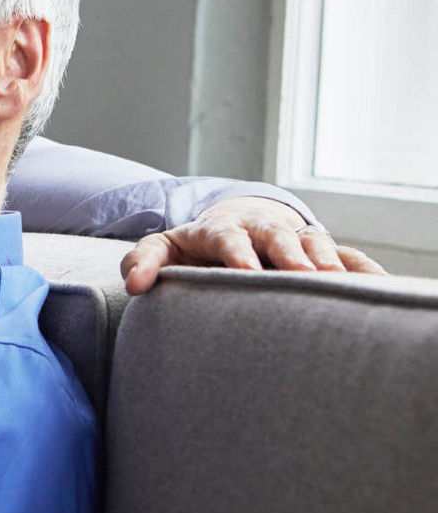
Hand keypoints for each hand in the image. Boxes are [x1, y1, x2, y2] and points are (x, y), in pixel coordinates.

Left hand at [121, 196, 386, 295]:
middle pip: (276, 236)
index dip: (236, 251)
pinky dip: (361, 268)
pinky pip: (346, 257)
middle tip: (301, 276)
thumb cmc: (193, 246)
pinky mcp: (317, 251)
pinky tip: (376, 284)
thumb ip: (142, 262)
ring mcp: (293, 238)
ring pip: (313, 243)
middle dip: (288, 254)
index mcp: (221, 230)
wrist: (233, 225)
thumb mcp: (163, 249)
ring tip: (334, 282)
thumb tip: (135, 286)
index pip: (227, 236)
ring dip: (325, 259)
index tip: (246, 271)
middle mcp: (261, 230)